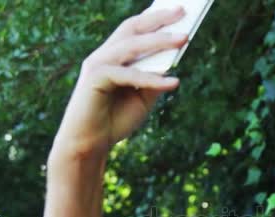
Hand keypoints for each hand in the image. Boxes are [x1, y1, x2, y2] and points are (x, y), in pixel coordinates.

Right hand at [53, 6, 188, 157]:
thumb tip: (173, 62)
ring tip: (183, 38)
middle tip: (183, 11)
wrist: (91, 145)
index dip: (156, 17)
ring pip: (131, 46)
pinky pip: (129, 75)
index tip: (179, 9)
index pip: (136, 30)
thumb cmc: (115, 120)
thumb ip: (154, 80)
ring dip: (159, 40)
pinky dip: (152, 78)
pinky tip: (173, 82)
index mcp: (114, 56)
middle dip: (158, 18)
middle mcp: (104, 56)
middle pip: (133, 28)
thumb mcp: (143, 98)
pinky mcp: (95, 80)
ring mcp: (97, 65)